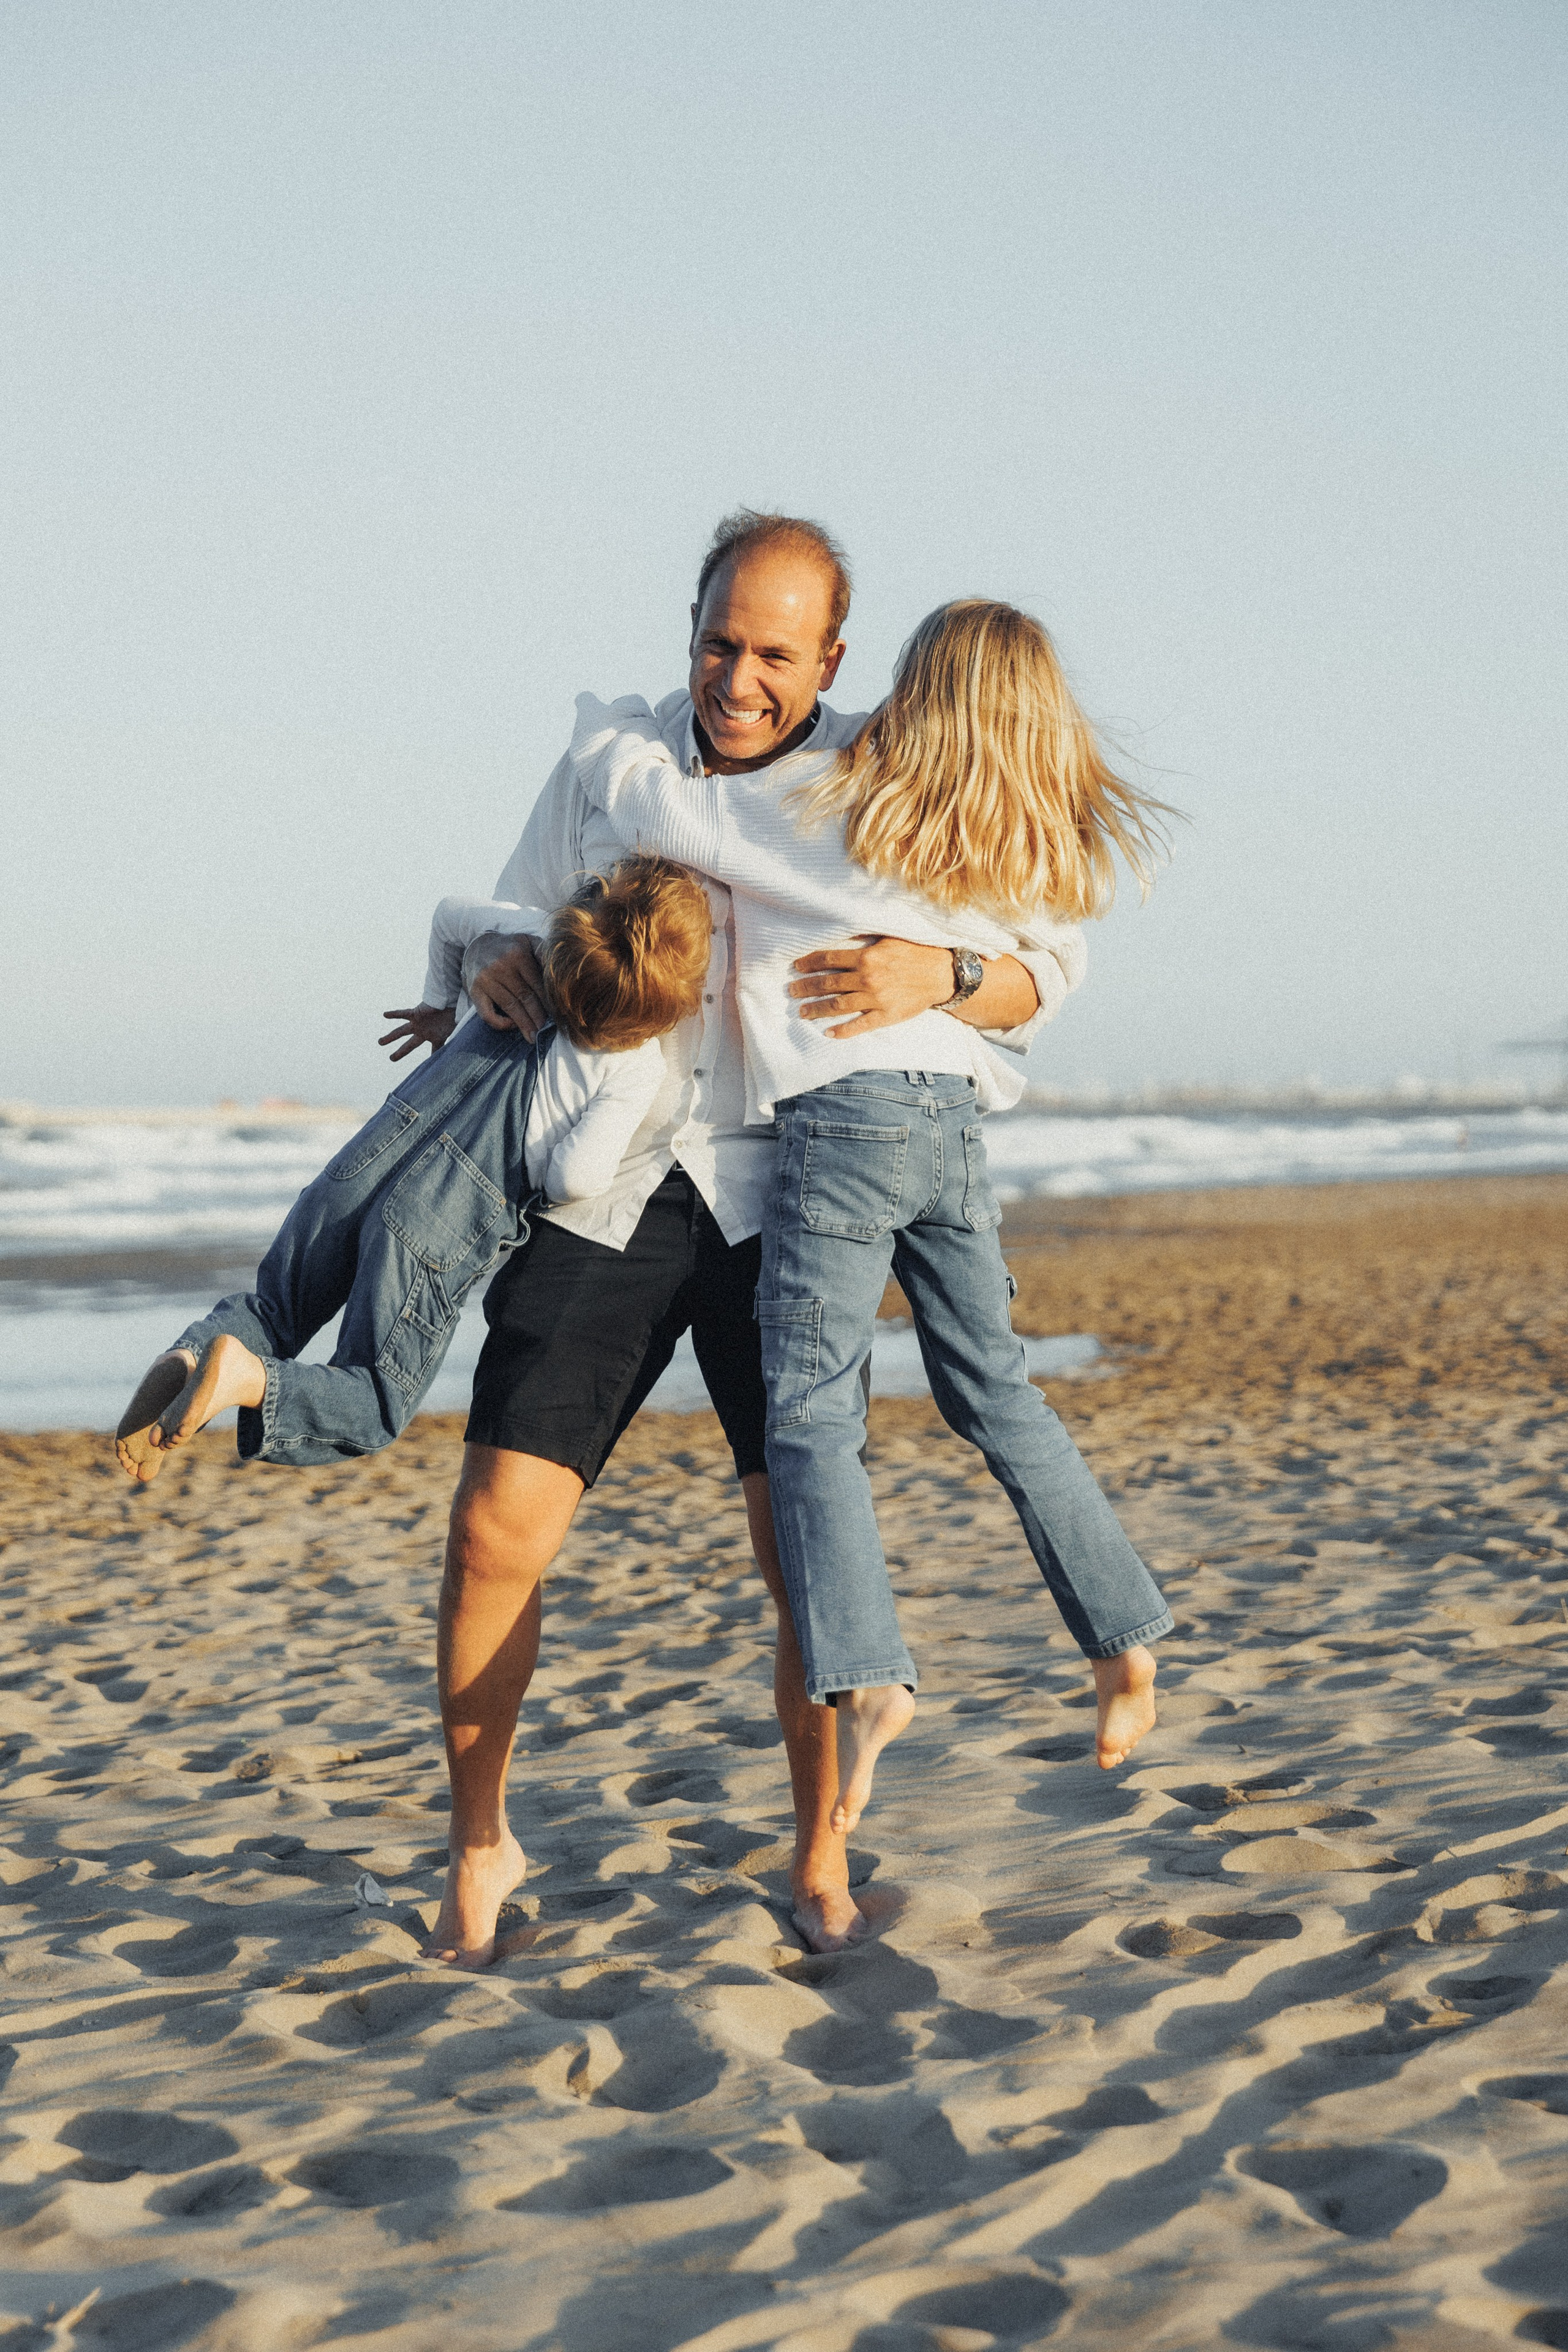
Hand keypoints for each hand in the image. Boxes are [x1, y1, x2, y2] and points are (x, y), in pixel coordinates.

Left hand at [378, 1004, 457, 1062]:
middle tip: (391, 1058)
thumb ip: (455, 1043)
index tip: (429, 1068)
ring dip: (390, 1037)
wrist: (453, 1001)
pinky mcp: (416, 1013)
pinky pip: (403, 1014)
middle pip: (409, 1045)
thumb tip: (457, 1057)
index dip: (433, 1058)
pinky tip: (385, 1015)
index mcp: (434, 1037)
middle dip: (400, 1052)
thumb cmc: (456, 1015)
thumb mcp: (456, 1032)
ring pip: (401, 1032)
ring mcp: (418, 1023)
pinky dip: (394, 1014)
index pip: (434, 1050)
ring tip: (380, 1042)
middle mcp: (424, 1031)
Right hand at [469, 935, 549, 1039]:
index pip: (537, 983)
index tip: (558, 1016)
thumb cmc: (509, 948)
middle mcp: (500, 966)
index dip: (548, 1002)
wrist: (477, 945)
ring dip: (523, 1024)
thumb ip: (544, 952)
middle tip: (546, 1032)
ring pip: (509, 1006)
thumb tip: (560, 971)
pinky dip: (500, 1023)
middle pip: (524, 996)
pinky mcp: (474, 991)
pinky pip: (487, 1013)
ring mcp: (485, 979)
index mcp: (517, 954)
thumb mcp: (528, 942)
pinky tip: (512, 1025)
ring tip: (533, 1037)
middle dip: (537, 1017)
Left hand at [787, 937, 955, 1038]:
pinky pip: (859, 1025)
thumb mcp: (888, 939)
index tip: (796, 967)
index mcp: (866, 956)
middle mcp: (867, 978)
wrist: (941, 974)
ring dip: (816, 1009)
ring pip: (837, 1006)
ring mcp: (876, 999)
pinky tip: (827, 1033)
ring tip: (802, 1011)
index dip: (809, 963)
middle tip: (791, 991)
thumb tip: (841, 936)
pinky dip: (842, 1031)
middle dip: (806, 987)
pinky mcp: (885, 1015)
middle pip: (828, 983)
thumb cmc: (915, 953)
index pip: (828, 959)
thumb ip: (864, 940)